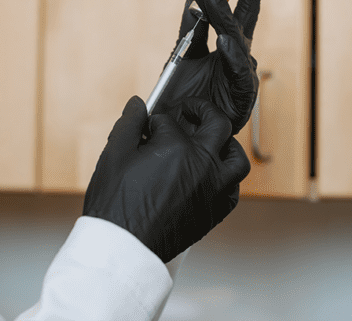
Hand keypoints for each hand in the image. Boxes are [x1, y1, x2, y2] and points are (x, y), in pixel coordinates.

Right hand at [82, 95, 249, 262]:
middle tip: (191, 112)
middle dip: (203, 112)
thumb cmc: (116, 206)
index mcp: (176, 148)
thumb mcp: (115, 156)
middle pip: (218, 125)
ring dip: (227, 146)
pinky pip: (233, 190)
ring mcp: (212, 190)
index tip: (147, 128)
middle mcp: (202, 166)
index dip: (155, 122)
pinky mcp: (214, 212)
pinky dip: (227, 180)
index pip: (169, 122)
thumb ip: (129, 125)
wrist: (123, 247)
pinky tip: (213, 177)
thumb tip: (137, 105)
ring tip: (213, 143)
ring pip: (237, 159)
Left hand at [152, 0, 270, 134]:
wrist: (179, 138)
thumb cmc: (183, 100)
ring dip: (221, 15)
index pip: (239, 6)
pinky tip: (224, 41)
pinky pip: (237, 75)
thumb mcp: (182, 58)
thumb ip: (191, 32)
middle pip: (247, 15)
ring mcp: (241, 76)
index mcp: (228, 45)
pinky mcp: (238, 99)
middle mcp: (238, 56)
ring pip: (235, 39)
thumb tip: (193, 4)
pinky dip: (230, 57)